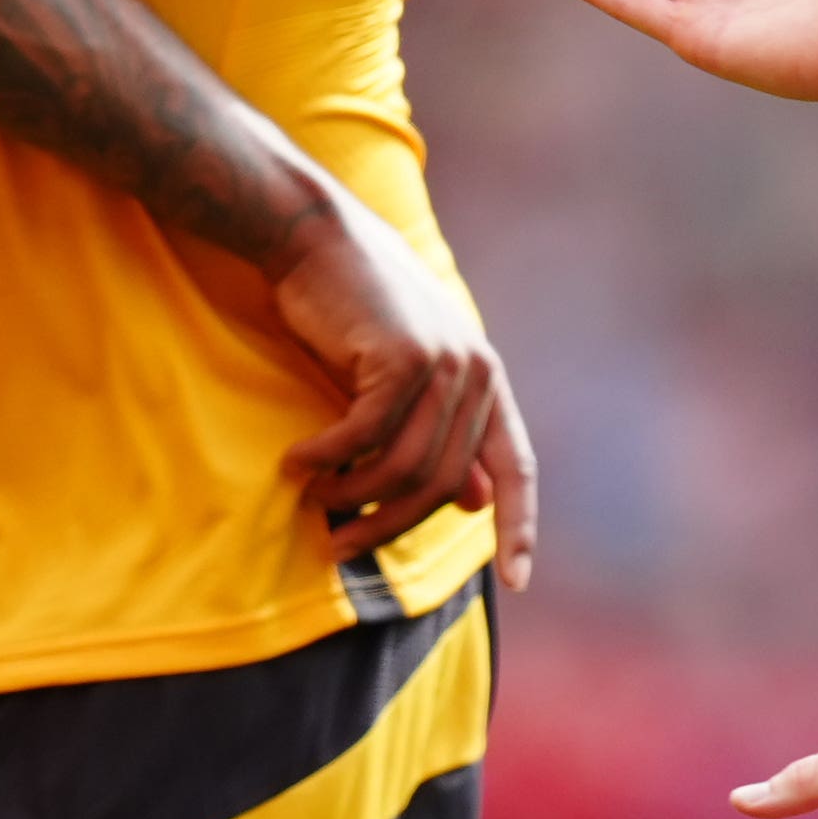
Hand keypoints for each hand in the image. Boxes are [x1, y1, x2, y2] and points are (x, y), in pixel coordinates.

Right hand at [263, 193, 538, 588]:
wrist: (317, 238)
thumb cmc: (354, 309)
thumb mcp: (402, 377)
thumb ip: (439, 435)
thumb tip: (474, 502)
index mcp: (487, 380)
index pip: (518, 467)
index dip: (521, 526)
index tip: (520, 580)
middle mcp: (477, 372)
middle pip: (440, 482)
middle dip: (389, 526)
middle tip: (342, 548)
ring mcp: (444, 363)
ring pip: (402, 467)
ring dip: (351, 497)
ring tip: (312, 500)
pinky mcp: (401, 358)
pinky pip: (363, 437)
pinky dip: (326, 459)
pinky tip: (296, 463)